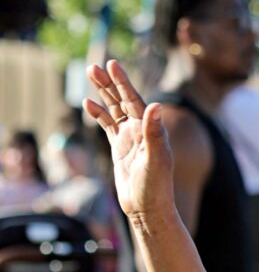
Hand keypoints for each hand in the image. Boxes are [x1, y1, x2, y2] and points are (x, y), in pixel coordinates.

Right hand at [83, 60, 174, 223]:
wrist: (148, 207)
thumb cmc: (156, 186)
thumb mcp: (155, 158)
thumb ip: (154, 132)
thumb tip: (156, 105)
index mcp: (151, 130)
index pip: (135, 100)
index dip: (123, 82)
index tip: (112, 64)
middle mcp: (142, 130)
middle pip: (123, 100)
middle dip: (109, 83)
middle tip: (93, 66)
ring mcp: (130, 138)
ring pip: (114, 109)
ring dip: (103, 93)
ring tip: (90, 74)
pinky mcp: (121, 148)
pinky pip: (108, 125)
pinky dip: (99, 114)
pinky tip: (89, 103)